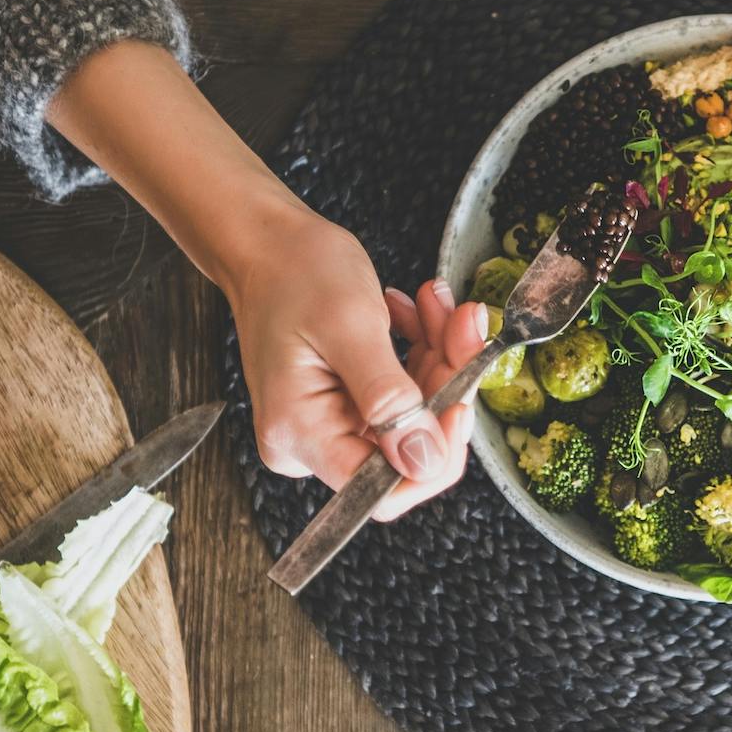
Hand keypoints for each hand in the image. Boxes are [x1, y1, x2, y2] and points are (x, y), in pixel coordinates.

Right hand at [229, 210, 486, 518]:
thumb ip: (389, 400)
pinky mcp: (349, 403)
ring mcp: (332, 423)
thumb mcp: (350, 328)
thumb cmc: (294, 271)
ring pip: (417, 415)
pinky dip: (423, 351)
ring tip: (436, 304)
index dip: (433, 455)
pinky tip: (417, 312)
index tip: (462, 400)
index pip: (380, 491)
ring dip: (439, 357)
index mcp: (301, 434)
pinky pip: (406, 394)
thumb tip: (423, 463)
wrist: (269, 241)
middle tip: (461, 323)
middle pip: (408, 447)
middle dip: (445, 384)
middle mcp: (311, 442)